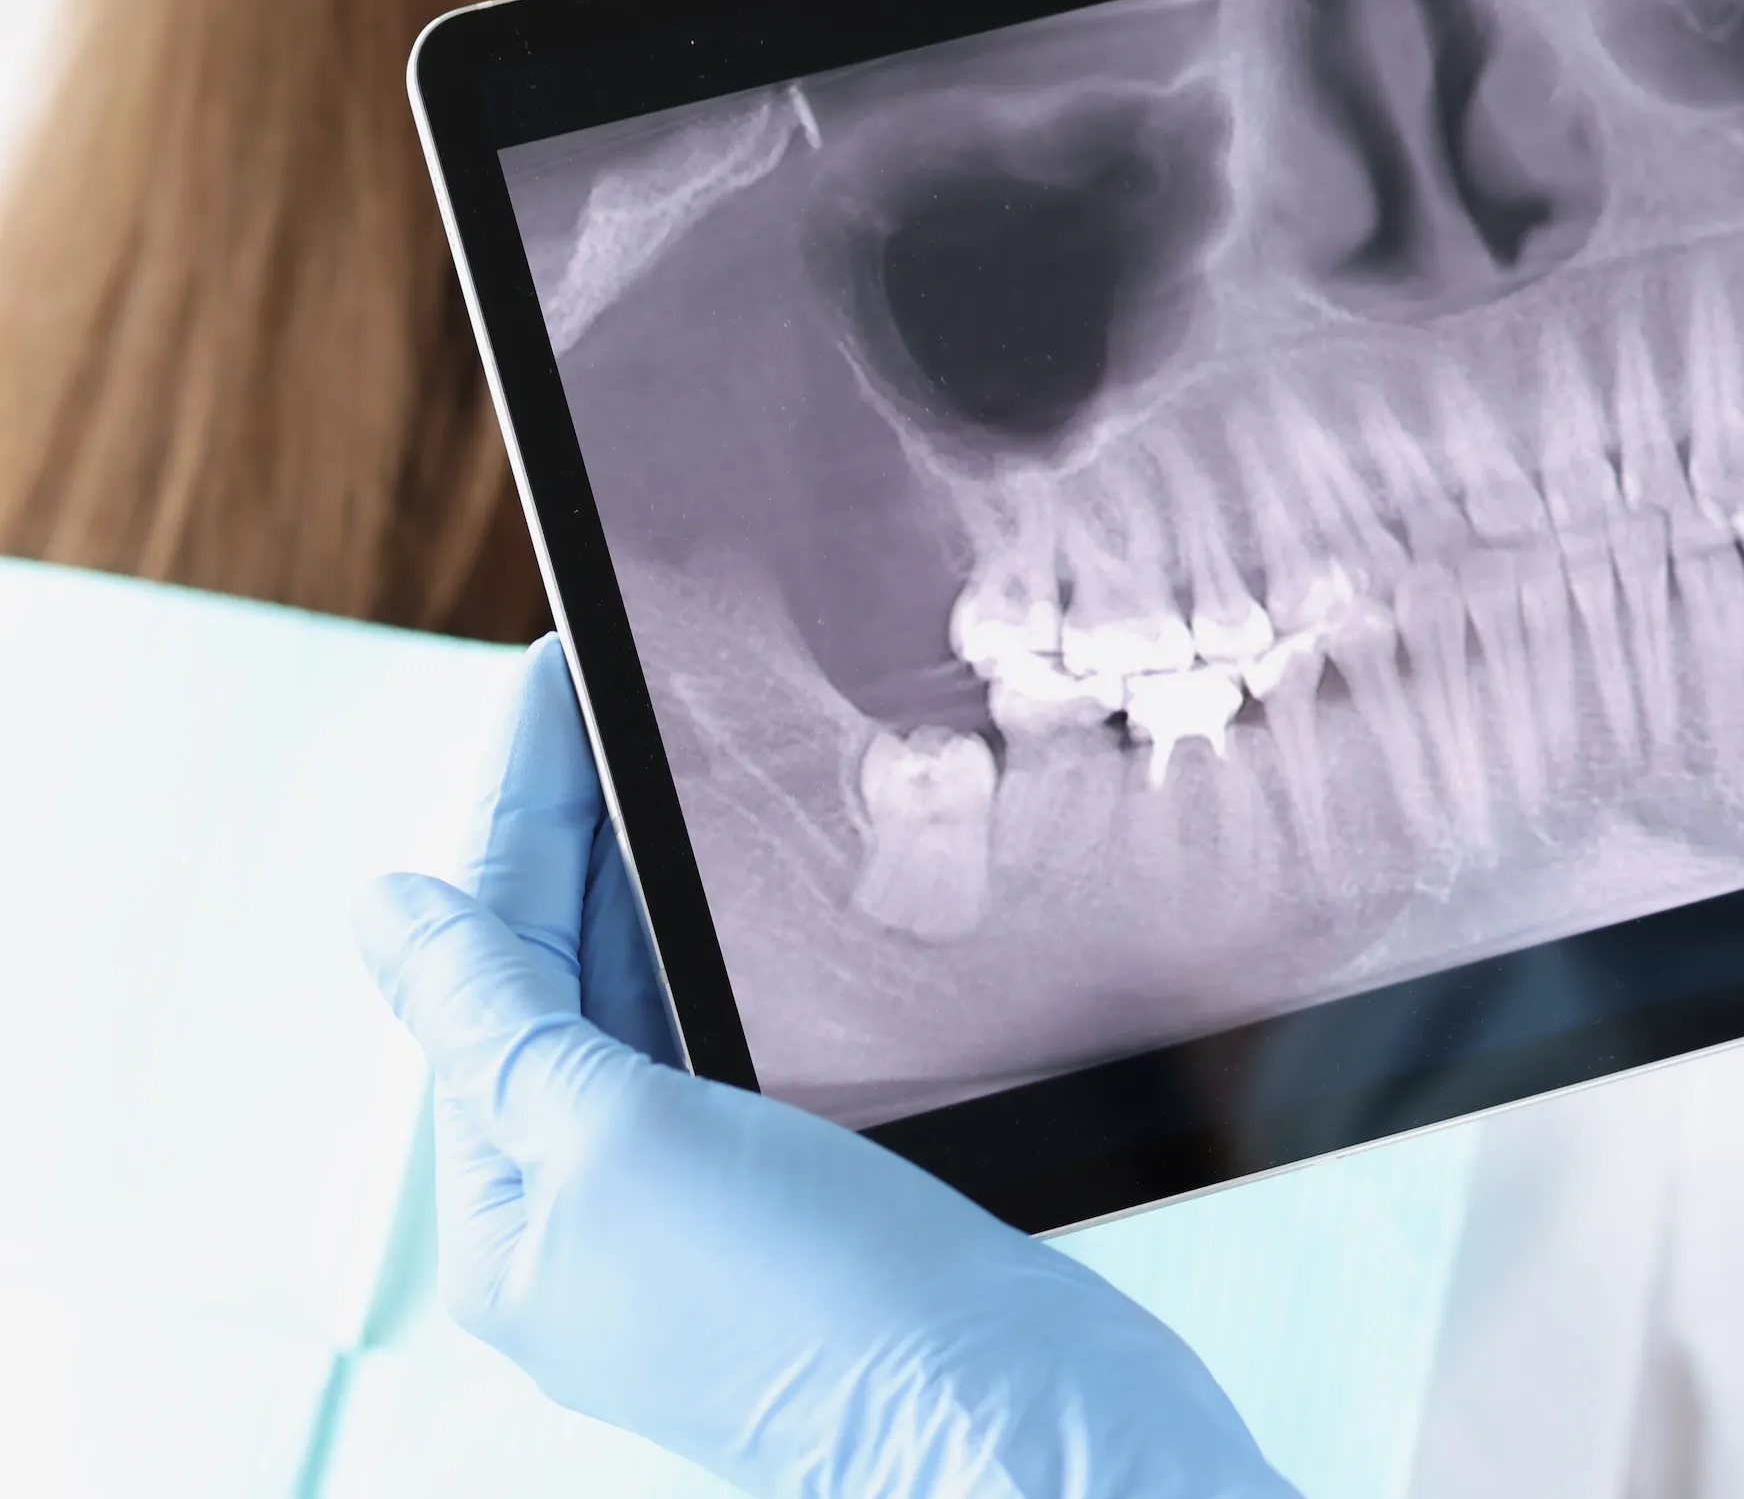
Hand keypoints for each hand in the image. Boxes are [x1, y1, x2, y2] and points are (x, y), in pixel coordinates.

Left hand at [355, 637, 1296, 1498]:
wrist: (1014, 1415)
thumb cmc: (814, 1306)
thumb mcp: (620, 1134)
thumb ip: (496, 1013)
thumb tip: (386, 912)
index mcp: (514, 1221)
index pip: (490, 966)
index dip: (518, 806)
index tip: (548, 670)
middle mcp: (595, 1223)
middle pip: (562, 982)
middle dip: (578, 831)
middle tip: (608, 681)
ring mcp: (707, 1221)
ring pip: (655, 1009)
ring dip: (659, 884)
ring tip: (676, 753)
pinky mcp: (816, 1212)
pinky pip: (741, 1053)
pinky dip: (737, 960)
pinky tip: (768, 897)